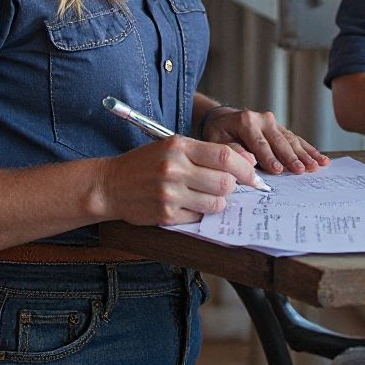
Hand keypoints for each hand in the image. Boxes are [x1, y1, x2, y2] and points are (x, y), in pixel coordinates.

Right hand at [96, 136, 261, 224]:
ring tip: (204, 195)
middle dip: (232, 186)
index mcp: (179, 146)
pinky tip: (187, 204)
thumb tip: (247, 160)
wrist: (110, 185)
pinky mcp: (165, 215)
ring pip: (215, 203)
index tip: (254, 176)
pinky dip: (199, 212)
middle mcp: (174, 169)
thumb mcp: (174, 147)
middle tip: (226, 186)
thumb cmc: (145, 163)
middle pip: (224, 182)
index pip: (224, 157)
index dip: (245, 168)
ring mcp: (170, 194)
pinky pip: (198, 217)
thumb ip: (209, 152)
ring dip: (217, 201)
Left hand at [201, 106, 328, 174]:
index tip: (278, 170)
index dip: (269, 157)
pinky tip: (321, 158)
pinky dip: (309, 149)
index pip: (260, 143)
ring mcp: (274, 123)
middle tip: (304, 170)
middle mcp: (263, 119)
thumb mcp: (217, 141)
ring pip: (292, 140)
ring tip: (317, 165)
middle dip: (293, 157)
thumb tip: (249, 160)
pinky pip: (296, 140)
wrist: (221, 119)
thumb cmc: (218, 134)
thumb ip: (232, 150)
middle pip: (280, 141)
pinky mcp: (281, 129)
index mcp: (247, 121)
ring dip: (306, 154)